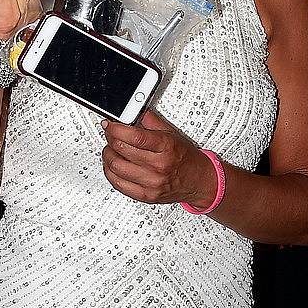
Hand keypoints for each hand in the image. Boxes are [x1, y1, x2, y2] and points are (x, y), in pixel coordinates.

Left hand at [101, 109, 217, 206]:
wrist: (199, 181)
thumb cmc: (186, 158)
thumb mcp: (172, 134)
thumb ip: (152, 121)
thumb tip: (134, 112)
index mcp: (166, 148)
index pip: (134, 136)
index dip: (116, 129)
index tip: (110, 125)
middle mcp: (158, 166)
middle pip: (121, 149)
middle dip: (111, 138)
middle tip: (111, 134)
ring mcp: (151, 183)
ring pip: (115, 166)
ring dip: (108, 155)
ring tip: (112, 149)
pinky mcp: (145, 196)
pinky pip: (117, 183)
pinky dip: (110, 171)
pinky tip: (113, 165)